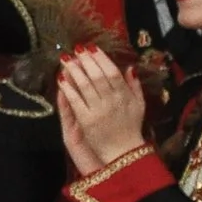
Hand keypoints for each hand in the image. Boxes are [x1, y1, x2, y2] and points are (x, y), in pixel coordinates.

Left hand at [55, 46, 147, 173]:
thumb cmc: (131, 128)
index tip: (91, 48)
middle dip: (85, 61)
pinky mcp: (86, 120)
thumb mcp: (139, 105)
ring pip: (85, 85)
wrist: (124, 153)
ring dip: (75, 71)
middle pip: (97, 76)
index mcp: (125, 96)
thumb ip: (135, 86)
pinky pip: (76, 100)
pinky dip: (68, 89)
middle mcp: (112, 101)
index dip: (101, 58)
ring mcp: (99, 110)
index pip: (112, 72)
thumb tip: (130, 68)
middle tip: (76, 50)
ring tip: (66, 60)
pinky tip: (62, 79)